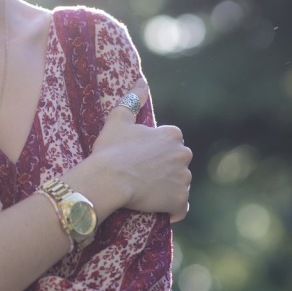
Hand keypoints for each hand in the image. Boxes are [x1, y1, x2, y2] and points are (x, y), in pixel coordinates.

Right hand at [90, 80, 192, 221]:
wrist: (108, 179)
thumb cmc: (111, 148)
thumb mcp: (118, 119)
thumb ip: (132, 99)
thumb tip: (141, 81)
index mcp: (171, 135)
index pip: (171, 140)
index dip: (155, 148)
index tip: (140, 155)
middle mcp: (183, 155)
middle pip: (177, 162)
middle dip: (165, 167)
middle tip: (141, 174)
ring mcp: (183, 179)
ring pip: (179, 183)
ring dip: (167, 187)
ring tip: (145, 191)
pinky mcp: (179, 200)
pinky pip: (180, 207)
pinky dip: (172, 209)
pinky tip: (159, 209)